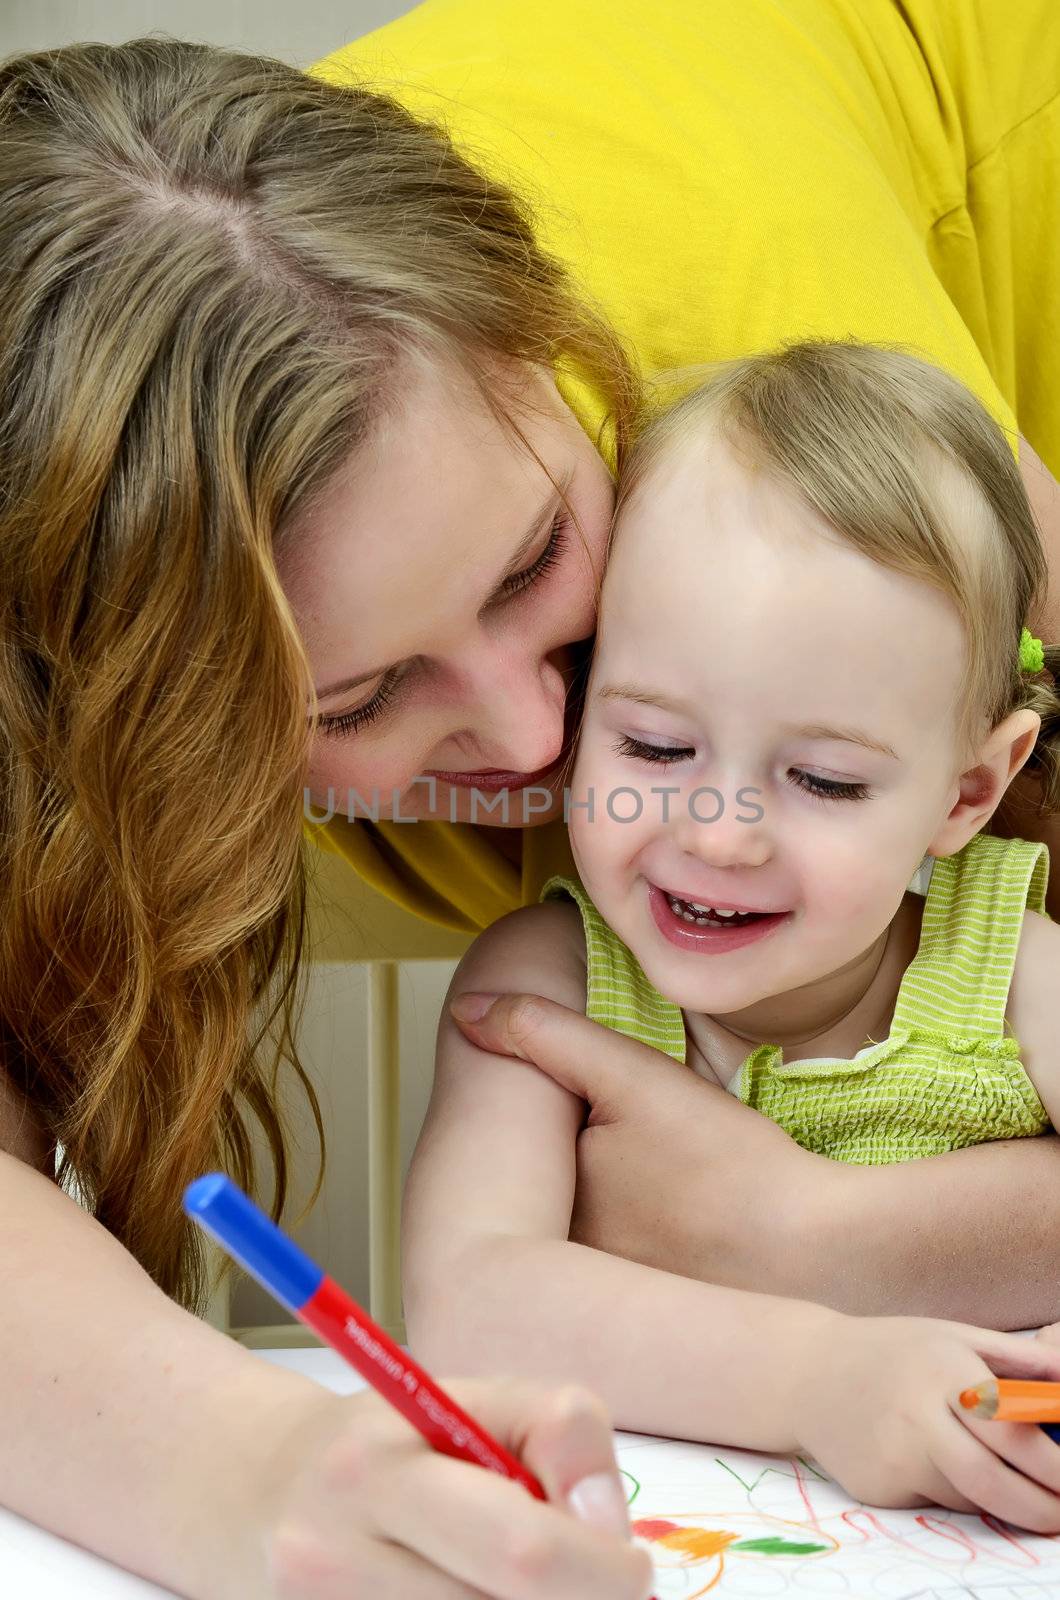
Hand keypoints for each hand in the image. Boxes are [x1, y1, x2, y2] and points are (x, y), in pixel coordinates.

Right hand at [250, 1379, 653, 1599]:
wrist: (259, 1493)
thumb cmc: (392, 1442)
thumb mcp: (473, 1398)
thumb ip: (560, 1434)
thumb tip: (609, 1534)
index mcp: (378, 1469)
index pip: (523, 1547)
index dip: (603, 1571)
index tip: (631, 1567)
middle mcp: (334, 1559)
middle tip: (609, 1592)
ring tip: (522, 1589)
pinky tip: (476, 1599)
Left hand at [449, 991, 836, 1292]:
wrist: (819, 1251)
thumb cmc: (728, 1166)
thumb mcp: (635, 1079)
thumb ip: (549, 1036)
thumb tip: (464, 1010)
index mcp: (542, 1211)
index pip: (518, 1148)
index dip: (556, 1113)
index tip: (606, 1108)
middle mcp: (559, 1268)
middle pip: (550, 1187)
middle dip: (580, 1157)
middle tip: (651, 1150)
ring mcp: (601, 1299)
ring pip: (584, 1221)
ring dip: (606, 1196)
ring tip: (668, 1178)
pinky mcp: (646, 1314)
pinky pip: (617, 1260)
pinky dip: (638, 1232)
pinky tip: (684, 1218)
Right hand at [791, 1315, 1059, 1528]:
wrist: (806, 1372)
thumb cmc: (892, 1351)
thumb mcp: (952, 1335)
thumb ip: (1017, 1361)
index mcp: (942, 1368)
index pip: (1011, 1431)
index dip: (1053, 1466)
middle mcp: (914, 1413)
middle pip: (991, 1481)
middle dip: (1039, 1508)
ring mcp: (891, 1455)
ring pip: (964, 1494)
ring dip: (991, 1493)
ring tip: (981, 1461)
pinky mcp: (875, 1487)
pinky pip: (931, 1501)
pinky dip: (948, 1490)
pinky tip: (925, 1457)